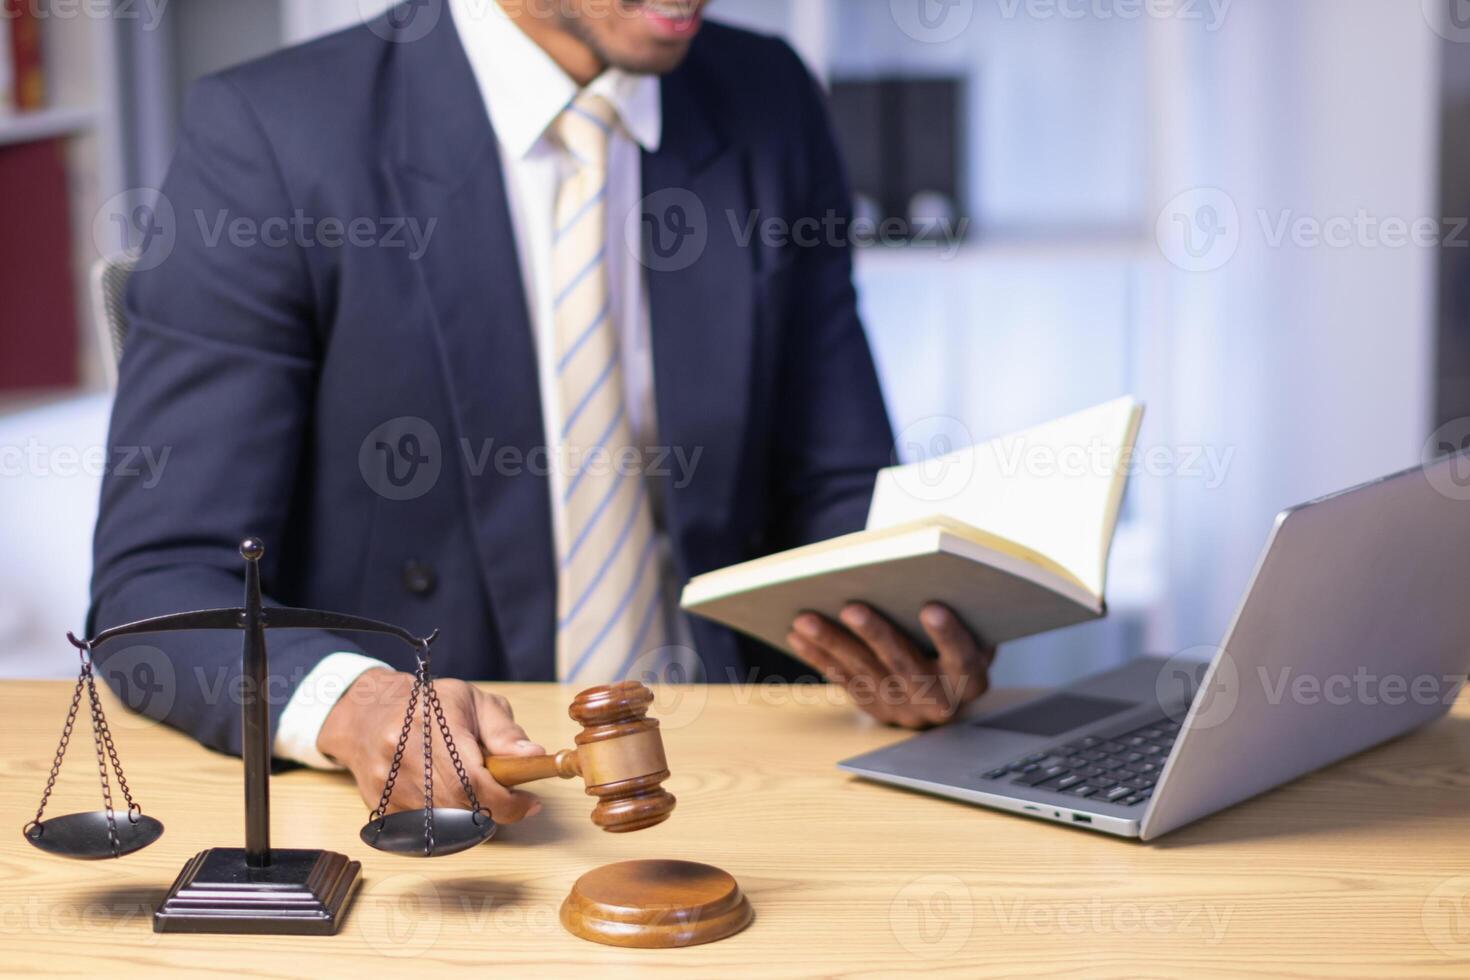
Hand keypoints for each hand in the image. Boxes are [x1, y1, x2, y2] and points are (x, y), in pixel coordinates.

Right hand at [317, 669, 544, 821]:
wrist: (369, 713)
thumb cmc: (430, 705)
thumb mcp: (473, 701)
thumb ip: (504, 730)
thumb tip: (532, 755)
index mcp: (430, 724)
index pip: (471, 780)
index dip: (505, 801)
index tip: (528, 803)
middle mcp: (403, 754)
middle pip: (458, 804)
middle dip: (493, 808)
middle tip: (508, 797)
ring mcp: (387, 782)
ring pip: (443, 820)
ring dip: (470, 814)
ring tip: (477, 791)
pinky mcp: (379, 804)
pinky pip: (424, 826)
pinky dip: (446, 819)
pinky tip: (450, 797)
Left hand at [787, 602, 994, 728]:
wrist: (951, 692)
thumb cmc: (960, 646)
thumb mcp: (976, 633)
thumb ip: (963, 612)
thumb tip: (934, 573)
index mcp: (969, 680)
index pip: (963, 660)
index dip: (948, 636)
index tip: (931, 607)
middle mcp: (938, 700)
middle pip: (905, 667)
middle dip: (876, 636)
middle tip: (851, 608)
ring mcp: (903, 708)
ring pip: (865, 674)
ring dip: (833, 644)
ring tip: (806, 618)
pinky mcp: (875, 708)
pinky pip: (843, 681)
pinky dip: (818, 658)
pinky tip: (797, 635)